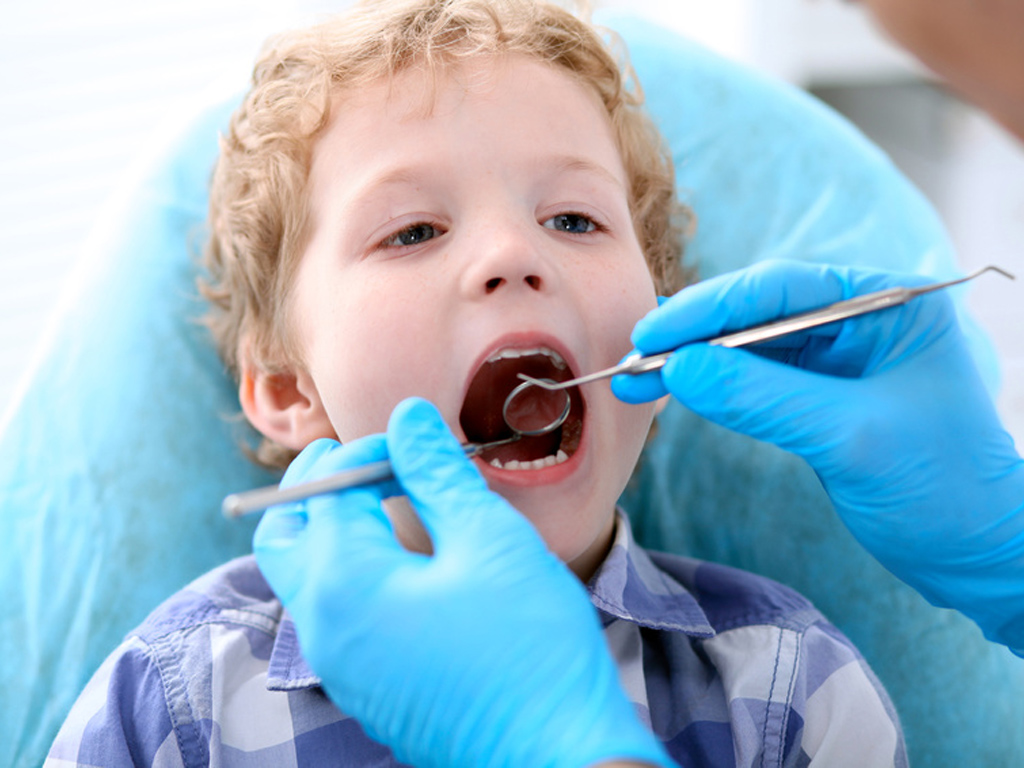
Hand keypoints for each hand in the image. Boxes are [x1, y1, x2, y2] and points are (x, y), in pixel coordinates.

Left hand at [253, 398, 671, 767]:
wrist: (557, 756)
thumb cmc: (530, 648)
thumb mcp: (489, 541)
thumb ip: (436, 473)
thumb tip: (406, 419)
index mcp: (343, 585)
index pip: (326, 489)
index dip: (368, 449)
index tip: (415, 441)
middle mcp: (323, 630)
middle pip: (283, 533)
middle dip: (318, 485)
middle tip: (371, 460)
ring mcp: (340, 666)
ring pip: (304, 576)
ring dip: (332, 526)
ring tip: (391, 502)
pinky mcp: (365, 687)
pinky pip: (332, 614)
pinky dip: (350, 569)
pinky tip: (407, 559)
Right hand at [613, 260, 1023, 651]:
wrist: (979, 557)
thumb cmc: (944, 487)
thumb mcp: (850, 436)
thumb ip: (763, 397)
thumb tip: (680, 370)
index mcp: (887, 304)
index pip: (781, 290)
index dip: (710, 308)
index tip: (655, 335)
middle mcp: (859, 322)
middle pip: (758, 314)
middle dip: (694, 336)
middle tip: (635, 358)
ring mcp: (837, 361)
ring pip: (749, 349)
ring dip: (694, 364)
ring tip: (637, 380)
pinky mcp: (818, 400)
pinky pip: (755, 383)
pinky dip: (714, 390)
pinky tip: (674, 393)